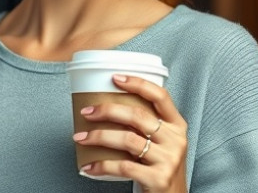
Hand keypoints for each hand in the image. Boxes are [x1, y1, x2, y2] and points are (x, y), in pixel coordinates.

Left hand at [73, 74, 188, 191]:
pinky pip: (123, 167)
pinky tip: (88, 166)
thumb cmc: (159, 167)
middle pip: (137, 115)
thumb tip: (107, 105)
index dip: (138, 83)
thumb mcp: (162, 142)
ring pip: (127, 139)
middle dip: (107, 110)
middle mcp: (176, 140)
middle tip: (86, 112)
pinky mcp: (158, 179)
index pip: (160, 96)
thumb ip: (146, 125)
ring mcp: (169, 160)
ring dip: (98, 136)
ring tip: (80, 138)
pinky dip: (101, 165)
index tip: (115, 78)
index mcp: (177, 125)